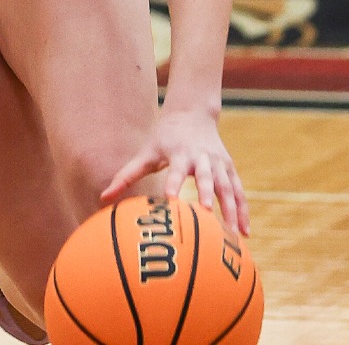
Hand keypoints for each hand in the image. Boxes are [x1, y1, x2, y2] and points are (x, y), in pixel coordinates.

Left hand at [101, 108, 249, 235]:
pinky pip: (239, 192)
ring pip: (228, 187)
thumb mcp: (146, 152)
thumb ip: (126, 175)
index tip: (171, 200)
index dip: (174, 184)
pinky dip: (243, 211)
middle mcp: (202, 158)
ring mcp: (219, 163)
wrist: (192, 114)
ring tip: (232, 235)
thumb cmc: (164, 138)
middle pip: (207, 178)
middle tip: (207, 216)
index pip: (176, 170)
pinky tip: (245, 233)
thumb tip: (103, 196)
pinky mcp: (230, 169)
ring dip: (232, 209)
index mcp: (180, 153)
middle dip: (207, 195)